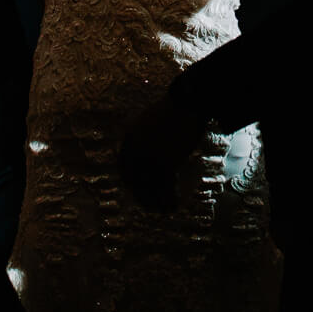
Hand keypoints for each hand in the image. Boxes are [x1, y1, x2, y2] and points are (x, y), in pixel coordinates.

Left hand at [119, 96, 202, 211]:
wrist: (188, 101)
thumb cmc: (175, 109)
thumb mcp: (151, 122)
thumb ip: (146, 138)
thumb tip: (152, 154)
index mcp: (129, 138)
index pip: (124, 167)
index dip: (131, 182)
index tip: (139, 191)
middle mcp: (135, 150)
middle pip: (135, 181)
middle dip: (143, 197)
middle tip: (151, 207)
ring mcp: (149, 157)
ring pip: (150, 187)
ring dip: (157, 202)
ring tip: (166, 210)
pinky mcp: (165, 162)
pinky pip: (165, 187)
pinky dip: (169, 198)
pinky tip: (175, 204)